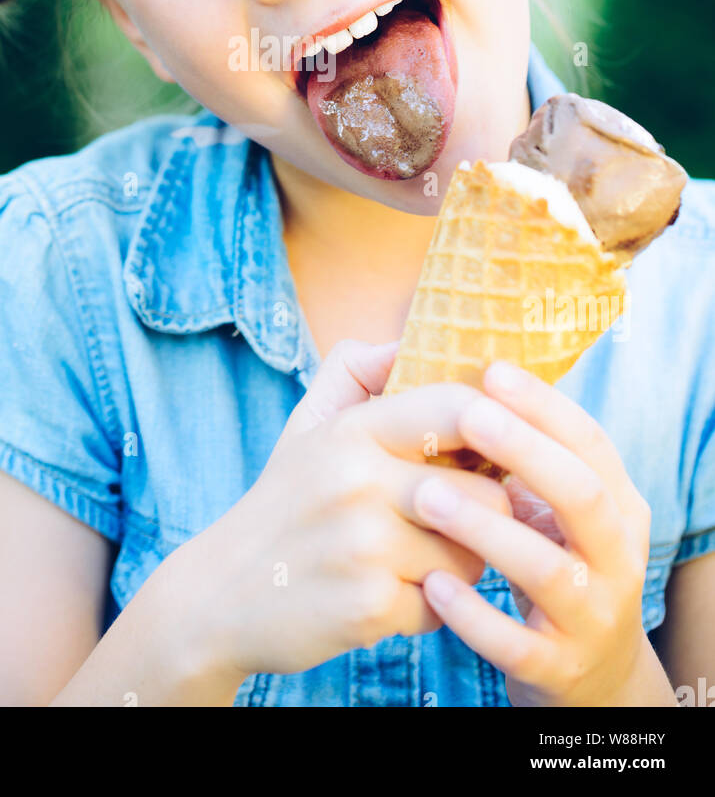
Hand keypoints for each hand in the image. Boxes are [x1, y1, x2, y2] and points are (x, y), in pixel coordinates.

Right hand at [189, 339, 511, 678]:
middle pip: (487, 495)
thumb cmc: (285, 503)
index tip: (503, 450)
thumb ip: (357, 370)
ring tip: (421, 559)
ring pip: (471, 557)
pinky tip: (391, 596)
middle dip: (485, 514)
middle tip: (461, 519)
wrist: (220, 595)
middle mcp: (359, 482)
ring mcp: (364, 548)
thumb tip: (410, 337)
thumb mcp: (309, 423)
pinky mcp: (369, 609)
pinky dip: (428, 608)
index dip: (501, 427)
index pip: (462, 408)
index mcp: (353, 430)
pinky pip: (443, 607)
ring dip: (458, 566)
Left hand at [413, 359, 665, 706]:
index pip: (591, 444)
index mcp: (617, 505)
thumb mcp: (555, 507)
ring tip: (428, 496)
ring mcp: (592, 616)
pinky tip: (432, 582)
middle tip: (465, 416)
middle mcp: (616, 558)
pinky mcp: (559, 667)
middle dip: (525, 451)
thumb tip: (464, 374)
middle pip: (583, 496)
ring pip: (551, 571)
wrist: (587, 673)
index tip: (492, 370)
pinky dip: (476, 614)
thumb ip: (525, 454)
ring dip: (488, 530)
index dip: (545, 405)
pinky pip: (518, 643)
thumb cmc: (550, 559)